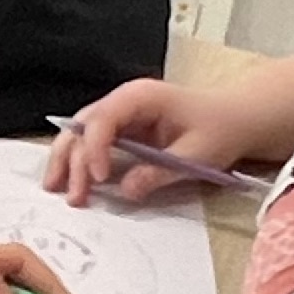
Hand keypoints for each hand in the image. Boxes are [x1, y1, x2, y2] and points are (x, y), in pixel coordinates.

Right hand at [45, 77, 273, 206]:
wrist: (237, 118)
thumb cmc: (220, 129)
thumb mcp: (196, 155)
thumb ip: (160, 171)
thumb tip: (126, 189)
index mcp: (142, 97)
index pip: (105, 118)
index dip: (96, 148)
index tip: (101, 178)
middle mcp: (125, 100)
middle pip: (83, 125)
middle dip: (73, 159)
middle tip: (74, 196)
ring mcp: (121, 114)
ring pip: (81, 133)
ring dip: (68, 161)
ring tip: (56, 190)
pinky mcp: (123, 129)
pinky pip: (93, 142)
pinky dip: (79, 161)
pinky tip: (68, 181)